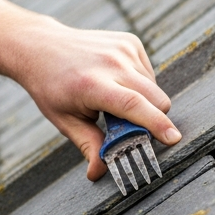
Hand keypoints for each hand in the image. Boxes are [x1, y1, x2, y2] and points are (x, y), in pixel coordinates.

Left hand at [5, 17, 179, 180]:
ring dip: (143, 101)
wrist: (40, 47)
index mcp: (92, 84)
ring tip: (112, 99)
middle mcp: (111, 63)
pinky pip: (148, 72)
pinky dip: (139, 83)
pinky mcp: (130, 41)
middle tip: (126, 126)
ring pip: (154, 87)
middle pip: (155, 98)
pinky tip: (115, 81)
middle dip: (152, 119)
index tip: (173, 139)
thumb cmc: (51, 87)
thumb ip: (88, 145)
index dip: (156, 124)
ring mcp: (123, 49)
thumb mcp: (64, 120)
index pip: (134, 105)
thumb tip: (98, 173)